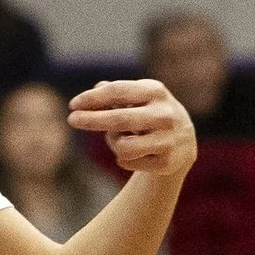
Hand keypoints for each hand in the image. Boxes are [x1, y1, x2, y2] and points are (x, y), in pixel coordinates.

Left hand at [70, 79, 195, 183]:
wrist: (183, 142)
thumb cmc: (149, 112)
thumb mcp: (136, 96)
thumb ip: (114, 92)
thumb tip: (94, 92)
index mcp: (156, 91)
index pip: (118, 92)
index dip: (93, 98)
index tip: (73, 105)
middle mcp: (165, 114)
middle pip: (119, 119)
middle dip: (91, 120)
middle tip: (71, 120)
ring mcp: (168, 140)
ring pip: (122, 146)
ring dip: (113, 142)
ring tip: (121, 138)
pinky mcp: (167, 163)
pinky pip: (127, 162)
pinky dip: (122, 158)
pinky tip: (136, 152)